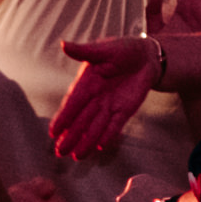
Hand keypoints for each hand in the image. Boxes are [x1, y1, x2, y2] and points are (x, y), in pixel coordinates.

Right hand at [50, 35, 157, 159]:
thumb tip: (63, 45)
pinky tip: (99, 148)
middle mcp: (95, 97)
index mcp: (87, 82)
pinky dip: (108, 136)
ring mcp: (110, 106)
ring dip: (86, 141)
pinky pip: (115, 126)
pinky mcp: (124, 111)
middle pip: (81, 120)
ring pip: (96, 127)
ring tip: (75, 156)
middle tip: (59, 152)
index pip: (73, 103)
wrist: (147, 56)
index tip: (53, 132)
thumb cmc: (124, 48)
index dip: (63, 118)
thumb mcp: (105, 48)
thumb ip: (85, 51)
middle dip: (71, 136)